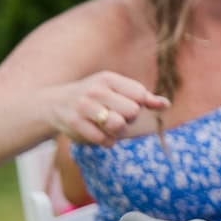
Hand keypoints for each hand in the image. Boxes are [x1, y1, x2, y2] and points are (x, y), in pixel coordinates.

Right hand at [51, 71, 169, 146]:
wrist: (54, 105)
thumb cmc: (95, 98)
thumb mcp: (117, 91)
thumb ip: (143, 97)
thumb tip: (166, 104)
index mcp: (108, 79)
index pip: (140, 95)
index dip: (138, 104)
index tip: (126, 104)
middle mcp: (95, 90)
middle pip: (132, 111)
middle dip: (128, 119)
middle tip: (116, 117)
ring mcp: (83, 107)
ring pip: (118, 125)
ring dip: (118, 131)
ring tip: (110, 127)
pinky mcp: (75, 124)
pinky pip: (103, 139)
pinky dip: (107, 141)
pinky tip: (101, 135)